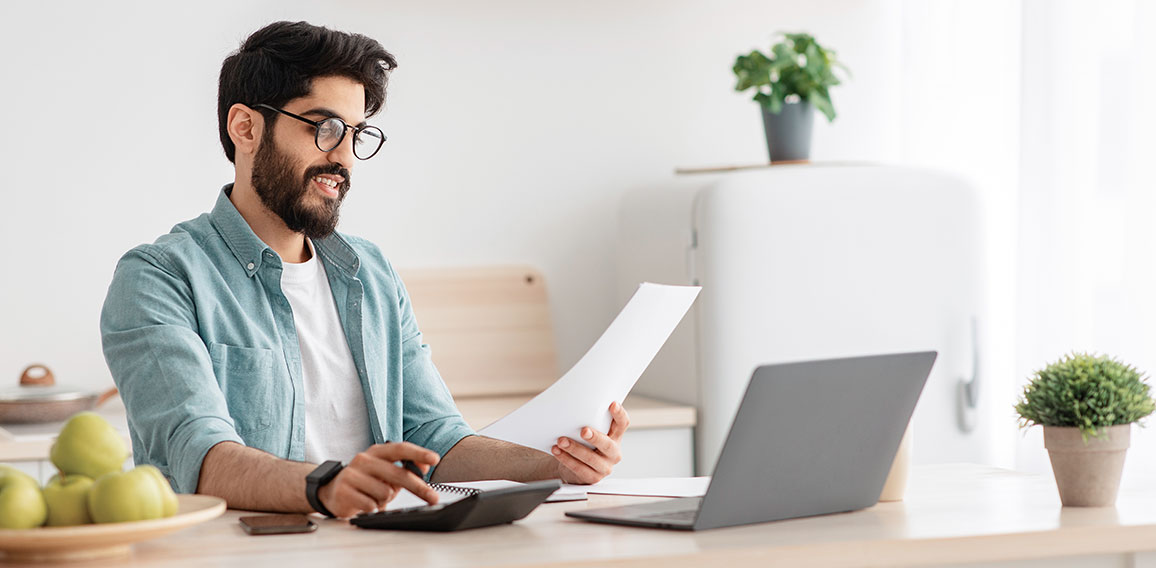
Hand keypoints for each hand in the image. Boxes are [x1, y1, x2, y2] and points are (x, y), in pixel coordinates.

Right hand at [316, 442, 439, 517]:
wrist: (332, 491)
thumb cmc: (366, 481)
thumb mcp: (386, 472)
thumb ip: (405, 468)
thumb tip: (424, 466)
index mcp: (377, 452)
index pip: (400, 448)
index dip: (419, 453)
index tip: (435, 459)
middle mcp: (364, 459)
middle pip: (398, 473)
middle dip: (418, 487)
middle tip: (433, 497)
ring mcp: (352, 474)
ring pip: (385, 493)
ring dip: (386, 500)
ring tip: (377, 498)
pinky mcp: (344, 491)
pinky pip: (371, 505)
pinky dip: (373, 507)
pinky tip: (366, 503)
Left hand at [552, 401, 629, 483]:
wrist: (574, 466)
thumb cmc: (583, 444)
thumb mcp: (590, 432)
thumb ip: (589, 421)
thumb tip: (573, 407)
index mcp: (616, 437)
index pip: (622, 424)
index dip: (619, 414)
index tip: (612, 404)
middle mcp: (613, 453)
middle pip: (607, 444)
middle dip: (595, 437)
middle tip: (584, 430)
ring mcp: (605, 467)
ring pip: (590, 458)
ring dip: (574, 448)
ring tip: (561, 440)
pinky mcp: (593, 478)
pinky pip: (579, 469)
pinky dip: (566, 459)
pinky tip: (557, 451)